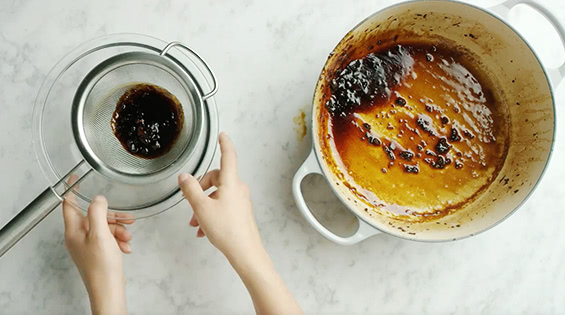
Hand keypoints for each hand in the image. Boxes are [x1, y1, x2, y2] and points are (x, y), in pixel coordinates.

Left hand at [62, 176, 133, 314]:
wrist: (108, 290)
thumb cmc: (101, 267)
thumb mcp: (101, 234)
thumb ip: (98, 213)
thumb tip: (98, 199)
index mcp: (73, 231)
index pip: (69, 204)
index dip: (72, 190)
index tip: (75, 178)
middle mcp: (78, 237)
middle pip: (93, 216)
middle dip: (111, 216)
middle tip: (126, 217)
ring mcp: (88, 245)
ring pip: (104, 227)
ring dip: (118, 229)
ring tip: (127, 237)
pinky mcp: (98, 252)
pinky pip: (109, 238)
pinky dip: (119, 239)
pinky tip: (125, 246)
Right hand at [178, 132, 260, 259]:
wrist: (245, 251)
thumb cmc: (227, 230)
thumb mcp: (201, 208)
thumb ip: (191, 190)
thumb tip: (185, 177)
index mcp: (231, 183)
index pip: (228, 156)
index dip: (224, 144)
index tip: (222, 135)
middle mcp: (238, 189)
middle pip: (217, 179)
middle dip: (201, 189)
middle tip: (191, 202)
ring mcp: (240, 201)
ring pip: (217, 196)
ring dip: (204, 206)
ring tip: (195, 222)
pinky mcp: (240, 212)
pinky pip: (222, 207)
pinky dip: (211, 214)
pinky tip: (203, 229)